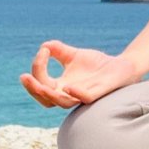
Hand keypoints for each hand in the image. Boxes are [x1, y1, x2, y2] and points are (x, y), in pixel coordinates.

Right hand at [20, 40, 139, 108]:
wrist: (122, 66)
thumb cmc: (97, 65)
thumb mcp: (74, 55)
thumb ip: (59, 50)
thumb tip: (44, 45)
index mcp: (62, 87)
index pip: (42, 85)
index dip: (37, 70)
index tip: (42, 51)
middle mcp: (70, 94)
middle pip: (46, 100)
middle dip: (33, 89)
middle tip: (26, 78)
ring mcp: (83, 95)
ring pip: (63, 103)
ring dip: (50, 95)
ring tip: (41, 85)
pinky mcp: (99, 93)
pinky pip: (86, 98)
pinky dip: (76, 94)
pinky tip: (68, 86)